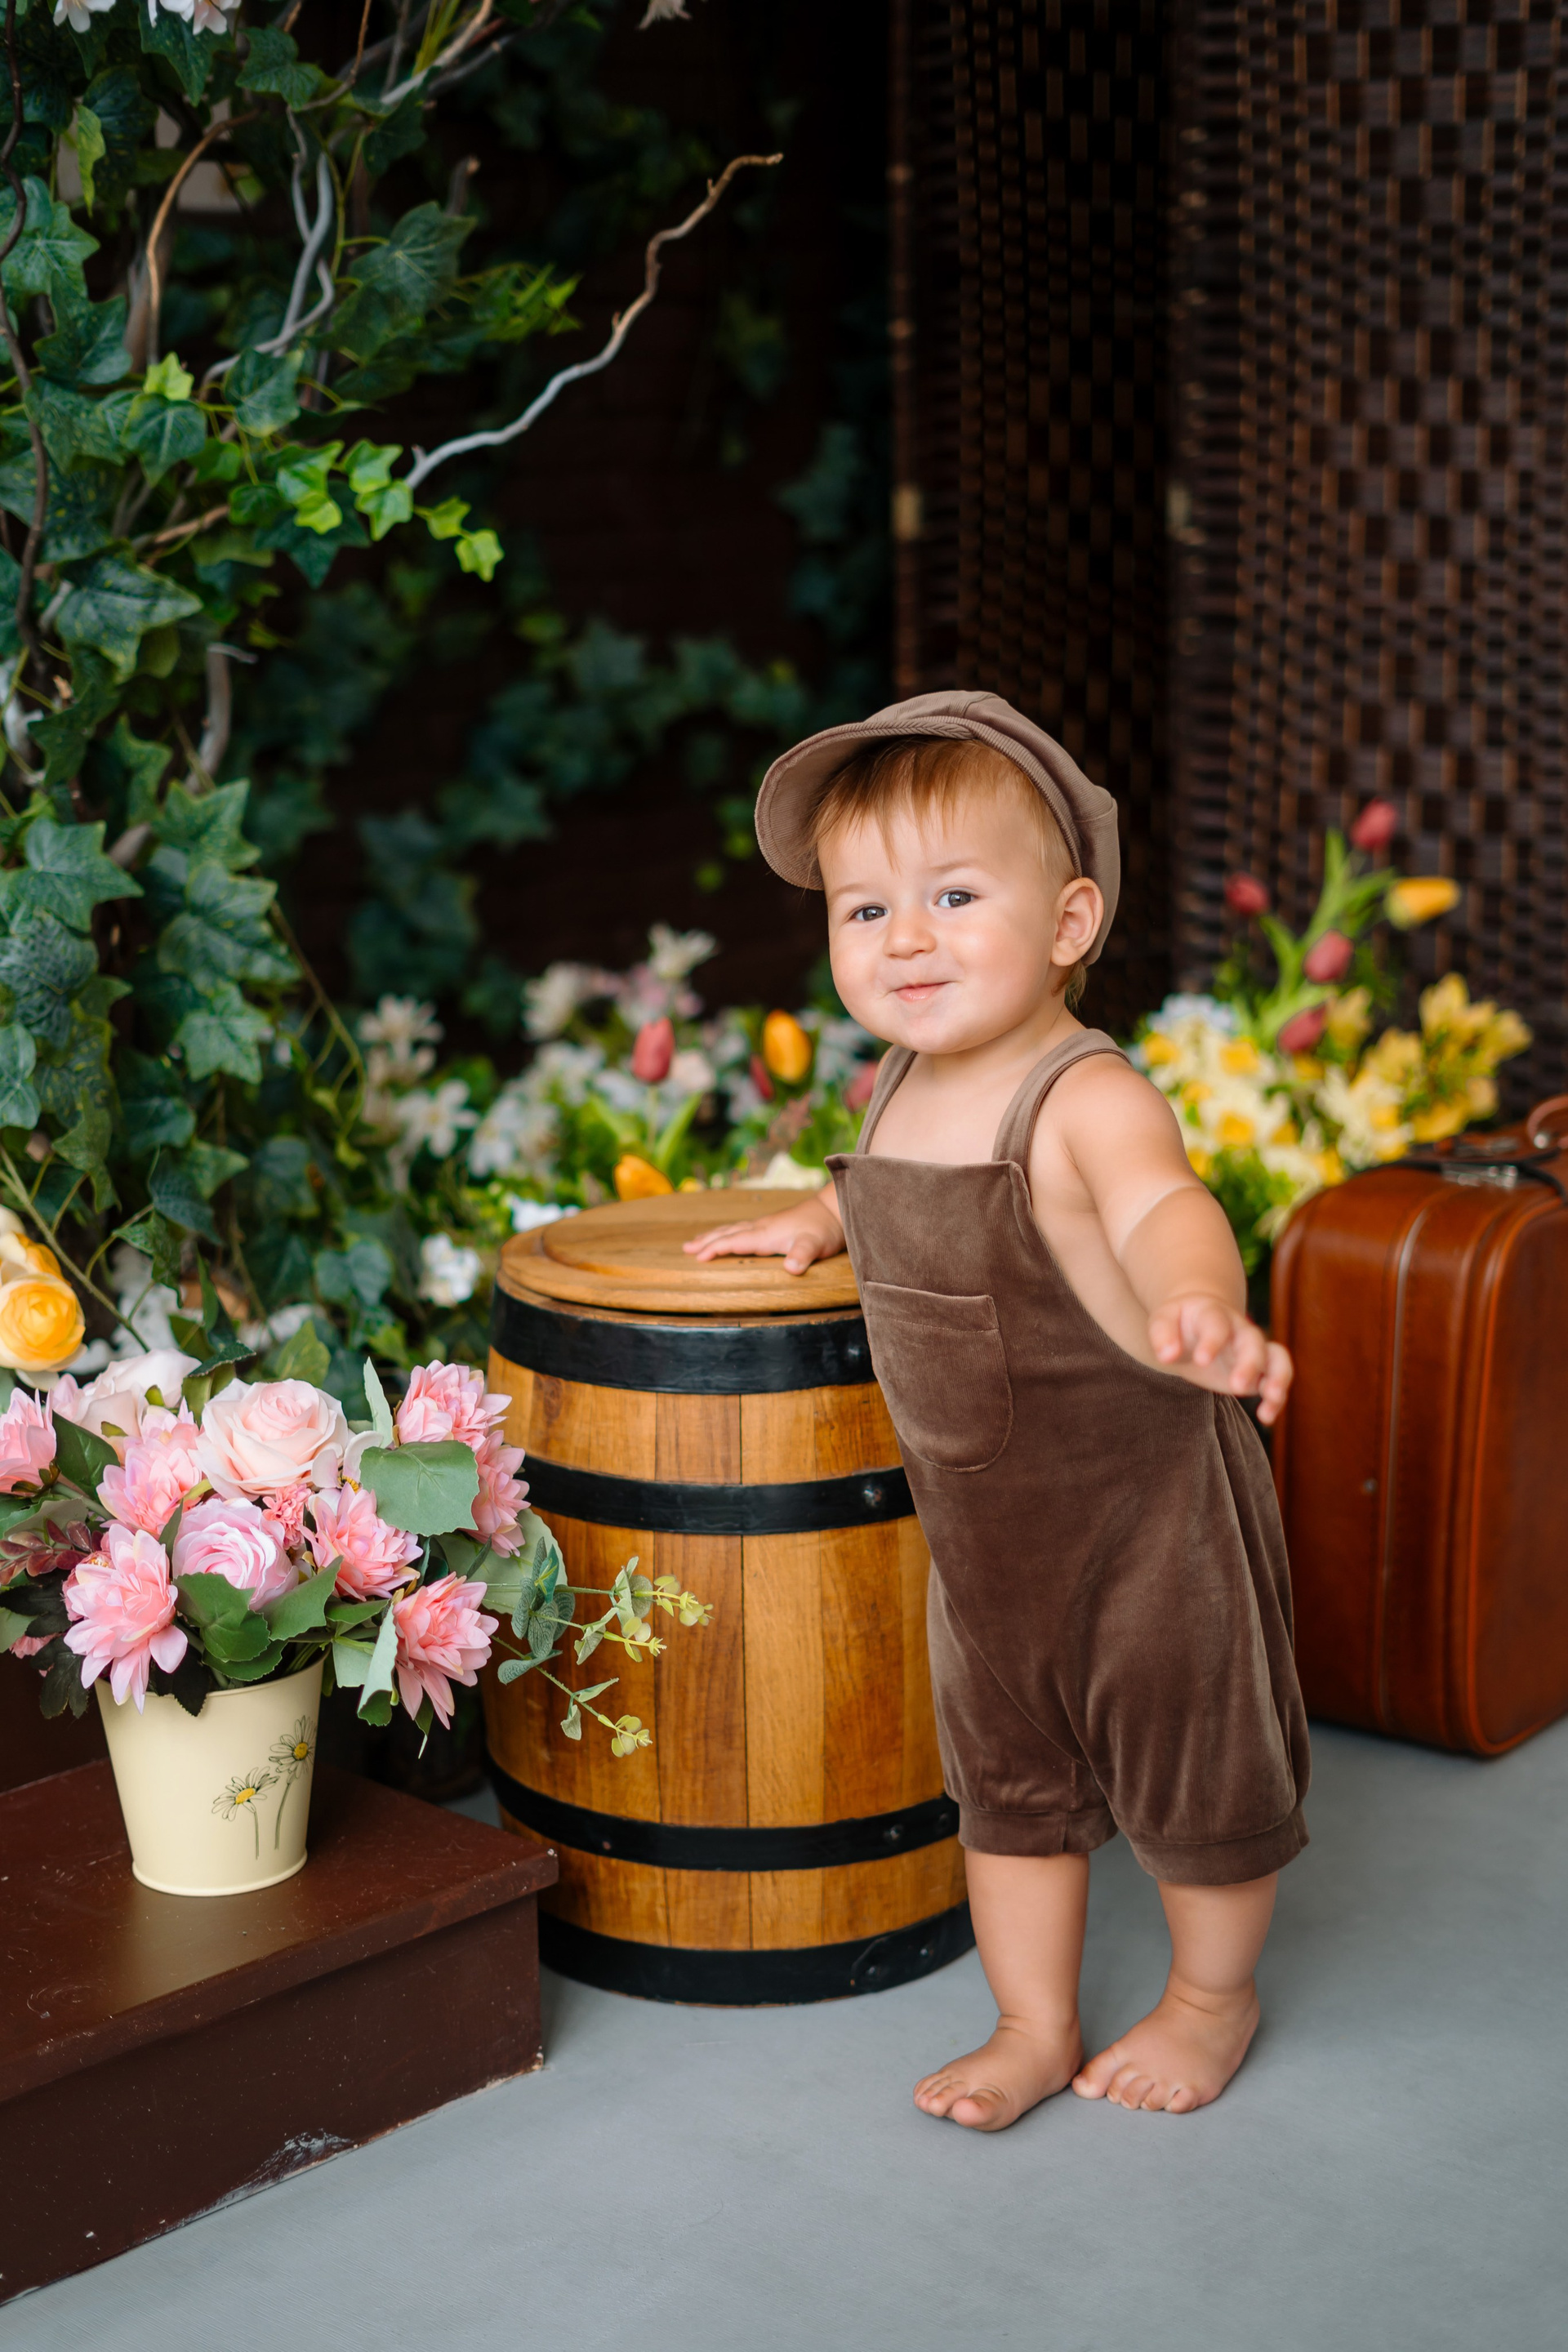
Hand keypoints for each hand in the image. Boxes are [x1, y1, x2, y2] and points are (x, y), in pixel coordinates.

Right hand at [683, 1193, 843, 1275]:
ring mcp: (767, 1224)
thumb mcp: (815, 1244)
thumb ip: (802, 1255)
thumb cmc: (824, 1228)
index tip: (697, 1257)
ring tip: (696, 1241)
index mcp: (766, 1234)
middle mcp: (762, 1227)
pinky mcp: (774, 1225)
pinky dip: (729, 1233)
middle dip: (707, 1241)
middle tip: (686, 1248)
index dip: (715, 1249)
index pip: (734, 1241)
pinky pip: (743, 1229)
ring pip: (734, 1229)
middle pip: (728, 1233)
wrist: (835, 1209)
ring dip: (714, 1235)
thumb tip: (791, 1269)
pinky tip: (730, 1235)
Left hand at [1147, 1292, 1293, 1424]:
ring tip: (1272, 1398)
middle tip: (1237, 1386)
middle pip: (1254, 1341)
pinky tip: (1266, 1417)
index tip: (1201, 1361)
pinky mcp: (1258, 1371)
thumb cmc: (1180, 1322)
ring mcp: (1252, 1350)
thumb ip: (1162, 1334)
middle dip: (1249, 1363)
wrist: (1197, 1322)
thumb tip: (1167, 1356)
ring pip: (1277, 1357)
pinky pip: (1277, 1379)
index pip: (1216, 1323)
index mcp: (1214, 1314)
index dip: (1212, 1341)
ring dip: (1279, 1377)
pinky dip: (1276, 1399)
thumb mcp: (1163, 1320)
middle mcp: (1239, 1330)